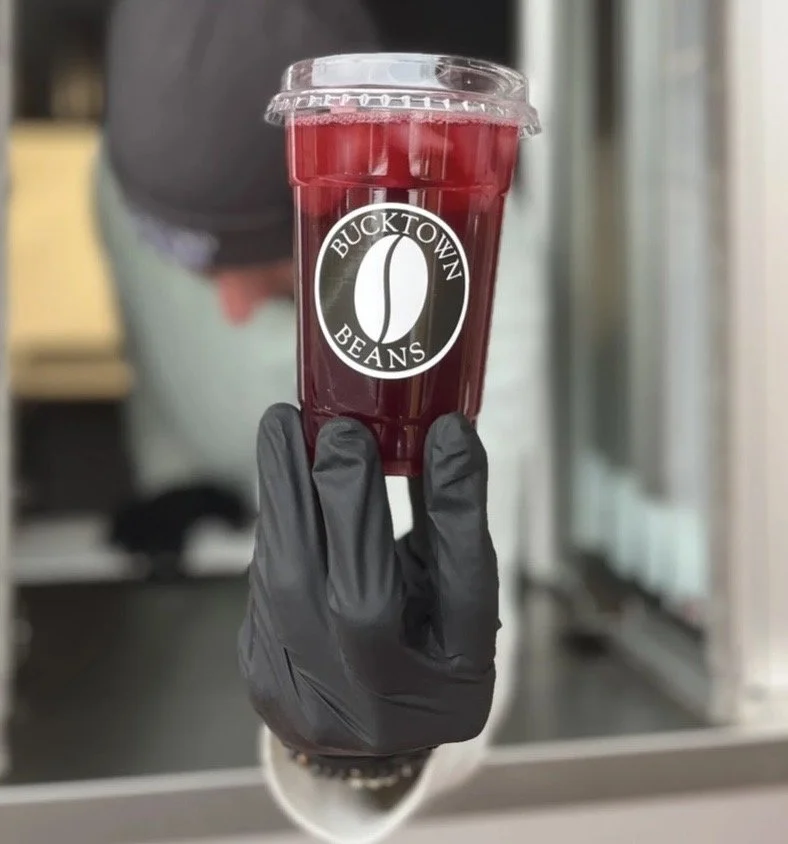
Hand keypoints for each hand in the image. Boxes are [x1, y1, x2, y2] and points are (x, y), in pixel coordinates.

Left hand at [238, 404, 498, 758]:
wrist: (365, 735)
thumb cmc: (421, 652)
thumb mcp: (453, 600)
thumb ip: (448, 527)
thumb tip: (442, 434)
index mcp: (456, 680)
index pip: (465, 589)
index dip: (458, 506)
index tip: (447, 431)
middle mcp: (388, 702)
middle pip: (363, 602)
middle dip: (346, 500)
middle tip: (338, 426)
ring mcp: (317, 702)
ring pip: (290, 588)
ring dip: (284, 495)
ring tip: (283, 425)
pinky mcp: (262, 678)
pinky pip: (263, 587)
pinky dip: (274, 523)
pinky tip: (279, 478)